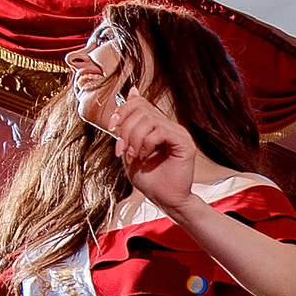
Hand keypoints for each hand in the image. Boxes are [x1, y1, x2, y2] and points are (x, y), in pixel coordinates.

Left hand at [105, 90, 197, 213]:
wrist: (166, 201)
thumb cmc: (150, 180)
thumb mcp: (129, 150)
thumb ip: (127, 128)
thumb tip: (131, 94)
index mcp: (158, 126)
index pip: (139, 103)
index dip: (122, 110)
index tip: (111, 128)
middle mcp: (169, 126)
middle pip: (141, 109)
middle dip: (125, 128)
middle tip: (122, 149)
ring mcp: (178, 133)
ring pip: (149, 119)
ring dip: (134, 138)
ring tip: (134, 155)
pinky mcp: (184, 144)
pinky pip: (160, 132)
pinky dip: (146, 143)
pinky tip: (144, 156)